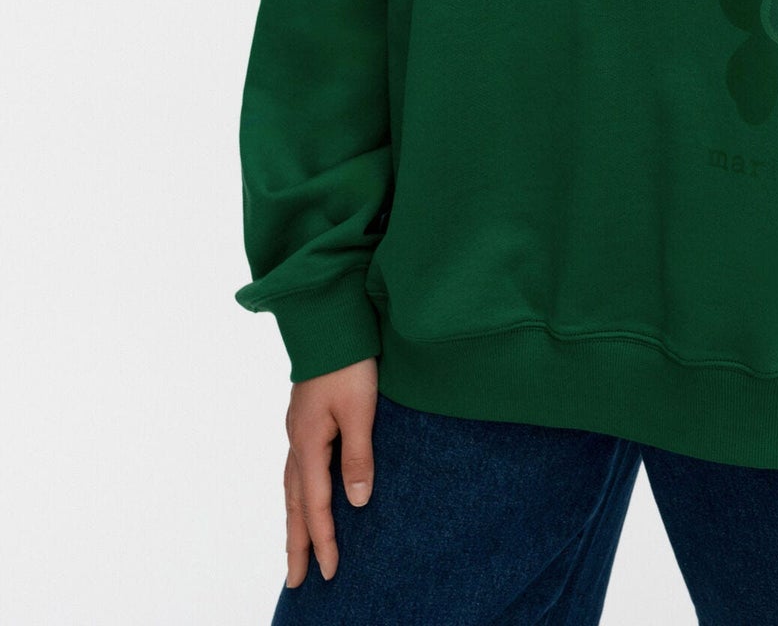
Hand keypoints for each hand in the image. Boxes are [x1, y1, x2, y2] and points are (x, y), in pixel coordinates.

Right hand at [282, 358, 378, 586]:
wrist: (330, 320)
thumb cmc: (349, 361)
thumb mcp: (361, 409)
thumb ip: (358, 455)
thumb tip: (357, 502)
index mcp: (309, 443)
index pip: (315, 505)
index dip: (324, 541)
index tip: (332, 572)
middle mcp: (297, 441)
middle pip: (294, 504)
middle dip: (297, 543)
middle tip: (297, 581)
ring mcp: (297, 429)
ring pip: (292, 487)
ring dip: (294, 521)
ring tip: (297, 550)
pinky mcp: (304, 419)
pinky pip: (297, 469)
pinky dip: (298, 493)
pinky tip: (306, 496)